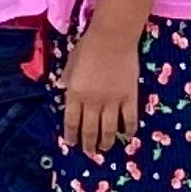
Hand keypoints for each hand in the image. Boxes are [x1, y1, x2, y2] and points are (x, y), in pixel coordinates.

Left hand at [60, 28, 142, 155]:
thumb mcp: (70, 63)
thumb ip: (66, 78)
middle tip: (89, 152)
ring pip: (109, 129)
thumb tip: (60, 88)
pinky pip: (129, 119)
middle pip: (90, 129)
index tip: (72, 143)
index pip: (71, 121)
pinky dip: (129, 129)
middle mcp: (92, 101)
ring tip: (105, 148)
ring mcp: (112, 101)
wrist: (112, 39)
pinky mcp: (129, 98)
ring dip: (106, 141)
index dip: (71, 135)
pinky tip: (128, 135)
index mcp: (75, 93)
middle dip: (88, 143)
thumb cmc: (88, 47)